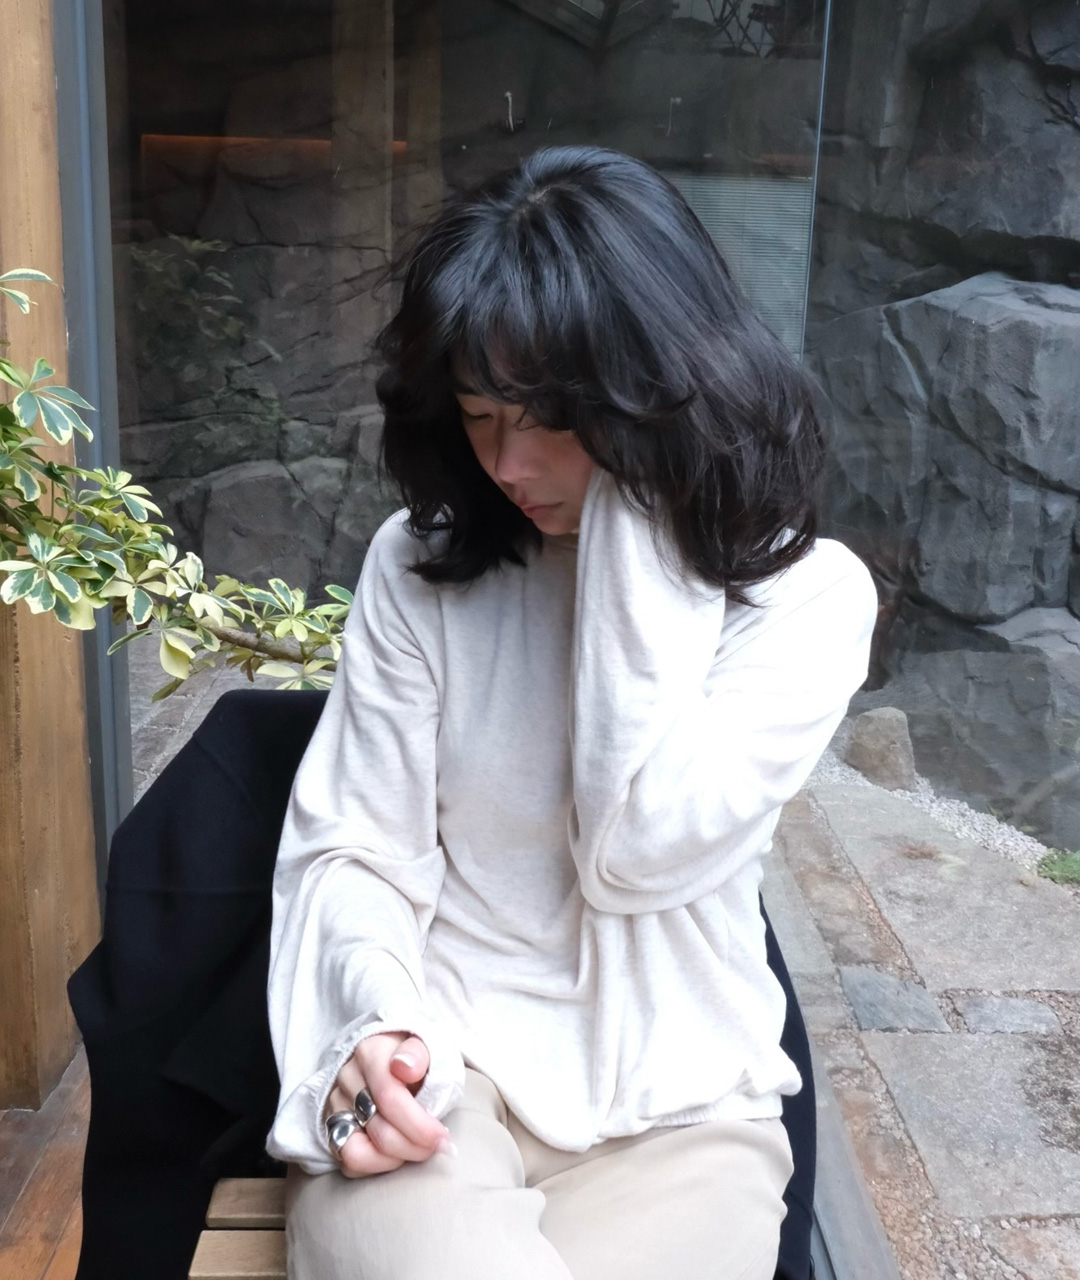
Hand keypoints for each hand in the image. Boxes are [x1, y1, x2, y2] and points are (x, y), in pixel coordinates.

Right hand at [324, 1031, 453, 1177]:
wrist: (393, 1053)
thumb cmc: (412, 1054)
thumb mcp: (423, 1043)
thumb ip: (417, 1054)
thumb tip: (406, 1067)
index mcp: (370, 1054)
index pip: (390, 1098)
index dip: (419, 1125)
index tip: (441, 1137)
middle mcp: (348, 1080)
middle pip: (378, 1130)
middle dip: (414, 1146)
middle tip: (437, 1146)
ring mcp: (336, 1106)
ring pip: (357, 1153)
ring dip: (393, 1159)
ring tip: (415, 1150)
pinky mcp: (331, 1127)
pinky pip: (348, 1163)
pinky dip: (375, 1165)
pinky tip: (396, 1153)